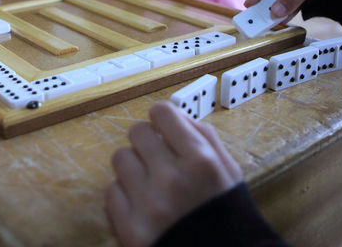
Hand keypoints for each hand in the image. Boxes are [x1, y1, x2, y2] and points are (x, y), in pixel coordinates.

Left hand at [106, 102, 243, 246]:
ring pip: (120, 158)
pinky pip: (112, 191)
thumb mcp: (229, 172)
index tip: (164, 129)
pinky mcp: (130, 229)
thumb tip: (176, 115)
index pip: (162, 112)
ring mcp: (149, 205)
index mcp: (201, 162)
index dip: (162, 119)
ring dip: (134, 166)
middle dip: (147, 141)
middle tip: (157, 157)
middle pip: (137, 132)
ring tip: (150, 182)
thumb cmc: (226, 215)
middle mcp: (173, 179)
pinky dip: (125, 195)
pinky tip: (142, 203)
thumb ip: (205, 138)